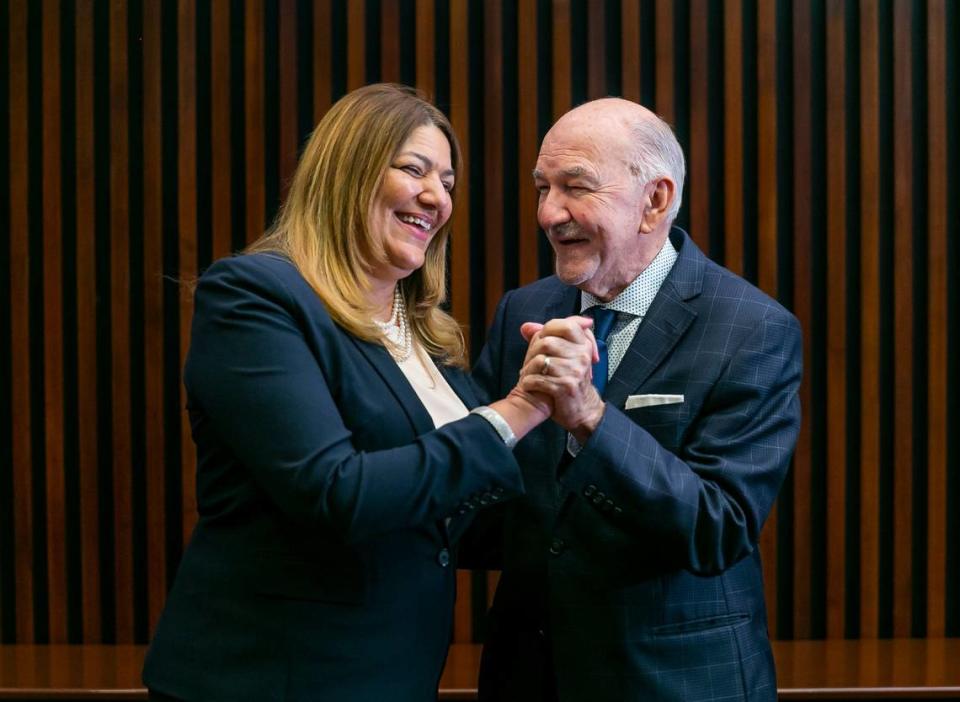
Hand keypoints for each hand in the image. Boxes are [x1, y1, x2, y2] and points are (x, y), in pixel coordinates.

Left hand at [518, 317, 605, 441]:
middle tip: (530, 362)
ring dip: (528, 369)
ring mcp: (575, 371)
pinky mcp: (565, 387)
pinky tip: (529, 385)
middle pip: (547, 342)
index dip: (548, 329)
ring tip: (528, 374)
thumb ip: (546, 338)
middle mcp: (582, 356)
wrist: (582, 409)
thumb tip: (525, 327)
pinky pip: (538, 379)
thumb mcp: (565, 356)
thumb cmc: (569, 380)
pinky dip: (528, 382)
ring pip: (540, 360)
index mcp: (583, 345)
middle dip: (532, 352)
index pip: (567, 325)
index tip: (541, 339)